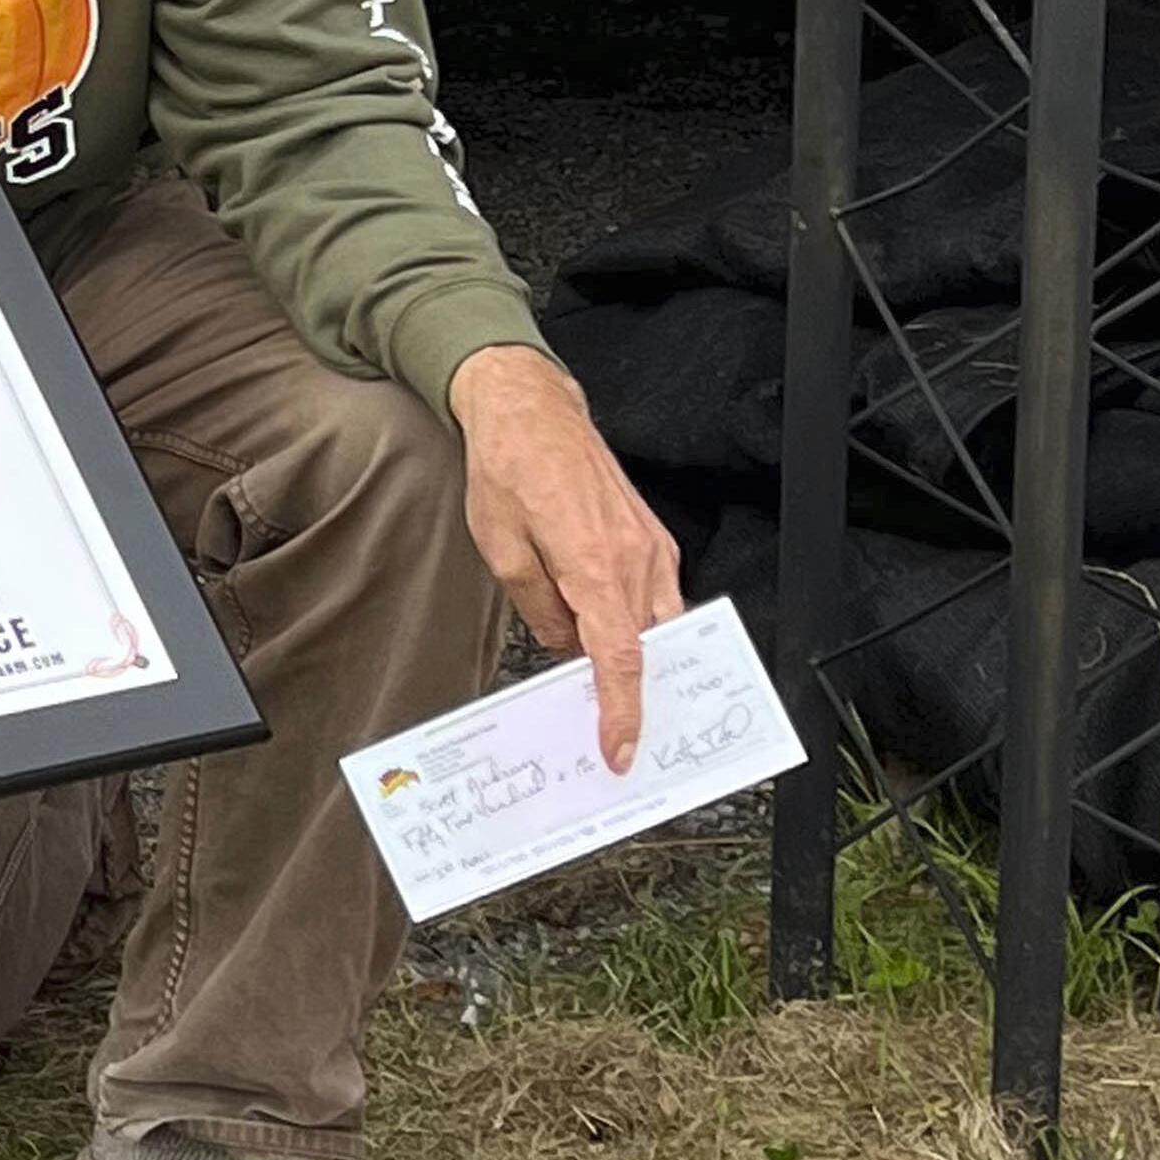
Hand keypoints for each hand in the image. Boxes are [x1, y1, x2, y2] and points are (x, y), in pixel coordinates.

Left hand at [449, 342, 684, 771]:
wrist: (530, 412)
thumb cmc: (507, 471)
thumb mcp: (501, 550)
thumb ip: (538, 609)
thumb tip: (565, 648)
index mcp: (593, 564)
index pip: (620, 657)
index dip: (624, 711)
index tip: (621, 747)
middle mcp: (633, 557)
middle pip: (647, 647)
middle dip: (635, 694)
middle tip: (612, 730)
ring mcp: (650, 545)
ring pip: (659, 624)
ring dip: (641, 659)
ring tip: (611, 691)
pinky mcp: (652, 536)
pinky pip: (658, 595)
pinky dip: (642, 624)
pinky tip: (615, 638)